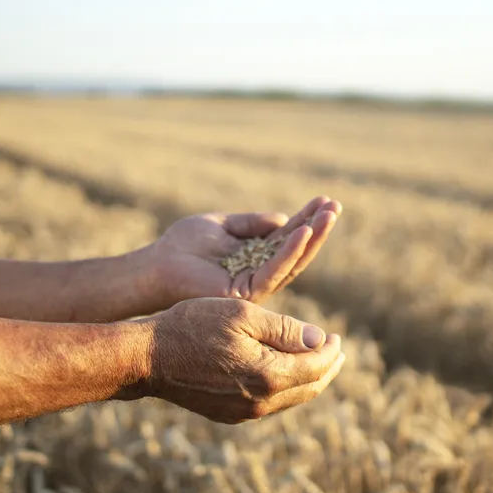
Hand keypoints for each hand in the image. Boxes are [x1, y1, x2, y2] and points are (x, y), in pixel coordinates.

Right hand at [127, 298, 344, 423]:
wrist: (148, 358)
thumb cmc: (193, 326)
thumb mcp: (243, 315)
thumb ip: (286, 329)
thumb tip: (321, 340)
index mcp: (269, 376)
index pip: (316, 366)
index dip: (331, 350)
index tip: (337, 336)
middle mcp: (261, 402)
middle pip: (309, 388)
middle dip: (327, 368)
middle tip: (337, 352)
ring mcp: (244, 413)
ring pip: (291, 399)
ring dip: (308, 380)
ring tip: (317, 362)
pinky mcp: (230, 415)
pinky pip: (270, 404)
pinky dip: (285, 388)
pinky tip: (284, 374)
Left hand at [148, 196, 341, 306]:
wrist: (157, 265)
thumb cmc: (183, 245)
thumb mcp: (223, 225)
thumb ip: (252, 223)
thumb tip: (284, 219)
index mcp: (255, 257)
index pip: (288, 237)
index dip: (307, 219)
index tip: (325, 200)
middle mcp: (260, 273)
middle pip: (296, 251)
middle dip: (317, 229)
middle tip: (335, 207)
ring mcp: (255, 285)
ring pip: (291, 262)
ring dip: (311, 238)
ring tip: (328, 216)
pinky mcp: (246, 292)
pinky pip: (273, 271)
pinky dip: (289, 252)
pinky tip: (302, 232)